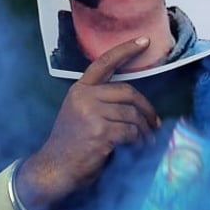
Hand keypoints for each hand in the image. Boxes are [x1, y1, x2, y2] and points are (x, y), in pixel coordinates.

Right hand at [17, 38, 159, 209]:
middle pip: (128, 92)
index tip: (145, 40)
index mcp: (80, 89)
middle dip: (146, 108)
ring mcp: (91, 114)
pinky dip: (139, 141)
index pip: (105, 63)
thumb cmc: (71, 146)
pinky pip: (131, 132)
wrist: (54, 169)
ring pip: (132, 114)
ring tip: (146, 140)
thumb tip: (137, 105)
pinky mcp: (100, 132)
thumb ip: (101, 103)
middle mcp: (84, 97)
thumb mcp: (80, 114)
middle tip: (154, 123)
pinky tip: (139, 148)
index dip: (126, 50)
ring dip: (144, 130)